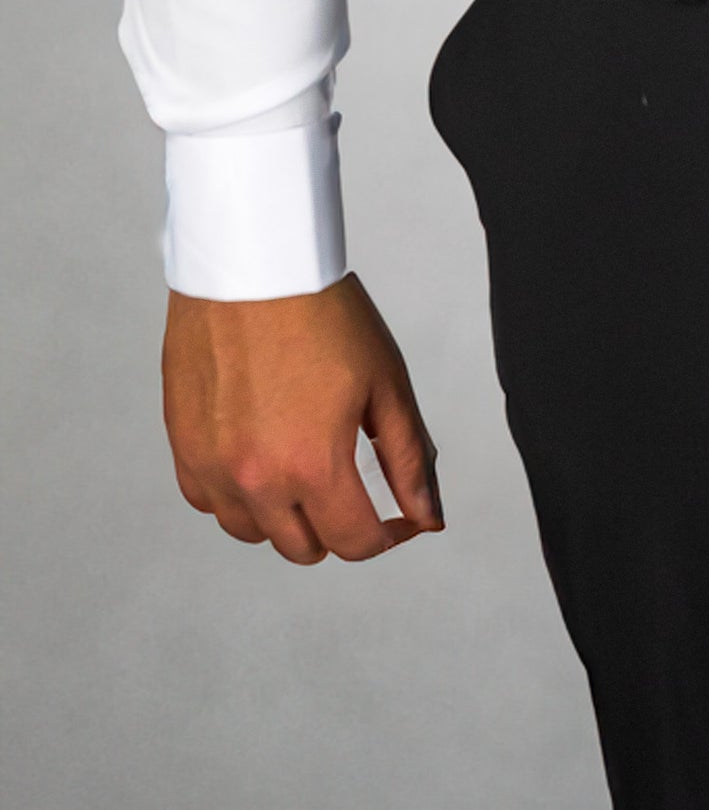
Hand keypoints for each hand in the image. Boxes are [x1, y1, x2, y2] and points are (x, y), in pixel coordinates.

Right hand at [162, 270, 442, 564]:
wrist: (253, 262)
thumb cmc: (320, 311)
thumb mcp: (386, 381)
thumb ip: (408, 458)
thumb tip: (426, 515)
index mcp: (311, 465)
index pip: (354, 543)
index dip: (388, 536)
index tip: (399, 516)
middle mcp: (254, 479)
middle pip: (303, 547)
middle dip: (337, 526)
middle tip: (353, 485)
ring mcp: (210, 466)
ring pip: (252, 532)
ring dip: (284, 516)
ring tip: (305, 468)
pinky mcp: (181, 445)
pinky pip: (209, 502)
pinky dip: (237, 496)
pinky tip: (260, 459)